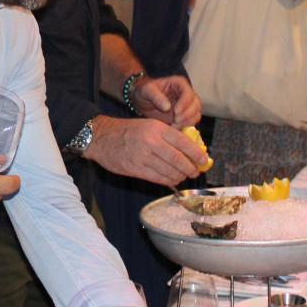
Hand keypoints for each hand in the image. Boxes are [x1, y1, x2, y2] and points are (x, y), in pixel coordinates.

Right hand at [84, 116, 206, 185]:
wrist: (102, 137)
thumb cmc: (128, 131)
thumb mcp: (149, 125)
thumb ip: (167, 136)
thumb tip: (189, 150)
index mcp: (157, 128)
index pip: (183, 142)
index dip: (196, 153)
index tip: (204, 160)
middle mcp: (152, 142)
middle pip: (178, 159)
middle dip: (190, 168)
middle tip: (195, 172)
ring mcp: (143, 156)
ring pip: (169, 171)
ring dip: (180, 176)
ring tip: (183, 176)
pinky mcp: (135, 169)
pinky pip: (157, 178)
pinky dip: (168, 181)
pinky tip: (172, 181)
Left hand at [131, 75, 201, 128]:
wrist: (142, 100)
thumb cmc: (144, 91)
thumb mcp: (147, 91)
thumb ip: (156, 97)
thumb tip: (167, 107)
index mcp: (179, 84)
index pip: (188, 93)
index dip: (184, 104)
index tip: (175, 112)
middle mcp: (186, 94)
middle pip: (196, 105)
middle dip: (187, 115)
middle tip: (175, 122)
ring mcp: (187, 106)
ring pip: (196, 115)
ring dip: (187, 123)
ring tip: (173, 126)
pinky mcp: (184, 116)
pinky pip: (191, 123)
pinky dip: (185, 127)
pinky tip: (174, 129)